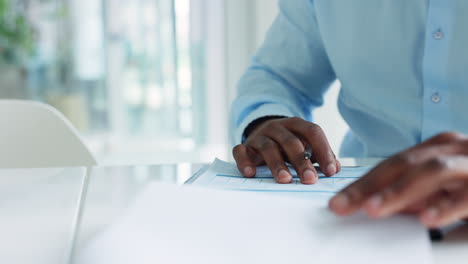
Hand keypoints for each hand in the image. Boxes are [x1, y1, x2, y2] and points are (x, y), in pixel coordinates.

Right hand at [233, 117, 340, 183]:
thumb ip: (320, 155)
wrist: (260, 132)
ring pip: (268, 147)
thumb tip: (335, 168)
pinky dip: (244, 161)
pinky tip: (250, 174)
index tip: (331, 171)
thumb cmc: (287, 144)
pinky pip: (240, 151)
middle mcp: (277, 127)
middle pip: (291, 142)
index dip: (323, 150)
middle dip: (302, 162)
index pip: (312, 132)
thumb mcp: (304, 145)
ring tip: (285, 180)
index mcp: (296, 124)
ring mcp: (259, 136)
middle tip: (310, 180)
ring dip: (277, 164)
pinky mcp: (244, 146)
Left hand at [329, 132, 467, 227]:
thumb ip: (412, 194)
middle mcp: (451, 149)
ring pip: (431, 171)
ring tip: (373, 209)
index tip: (336, 203)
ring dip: (400, 192)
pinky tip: (428, 220)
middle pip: (402, 165)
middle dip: (369, 187)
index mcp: (434, 149)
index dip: (361, 184)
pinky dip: (448, 206)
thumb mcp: (440, 187)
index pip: (389, 166)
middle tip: (343, 206)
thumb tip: (370, 206)